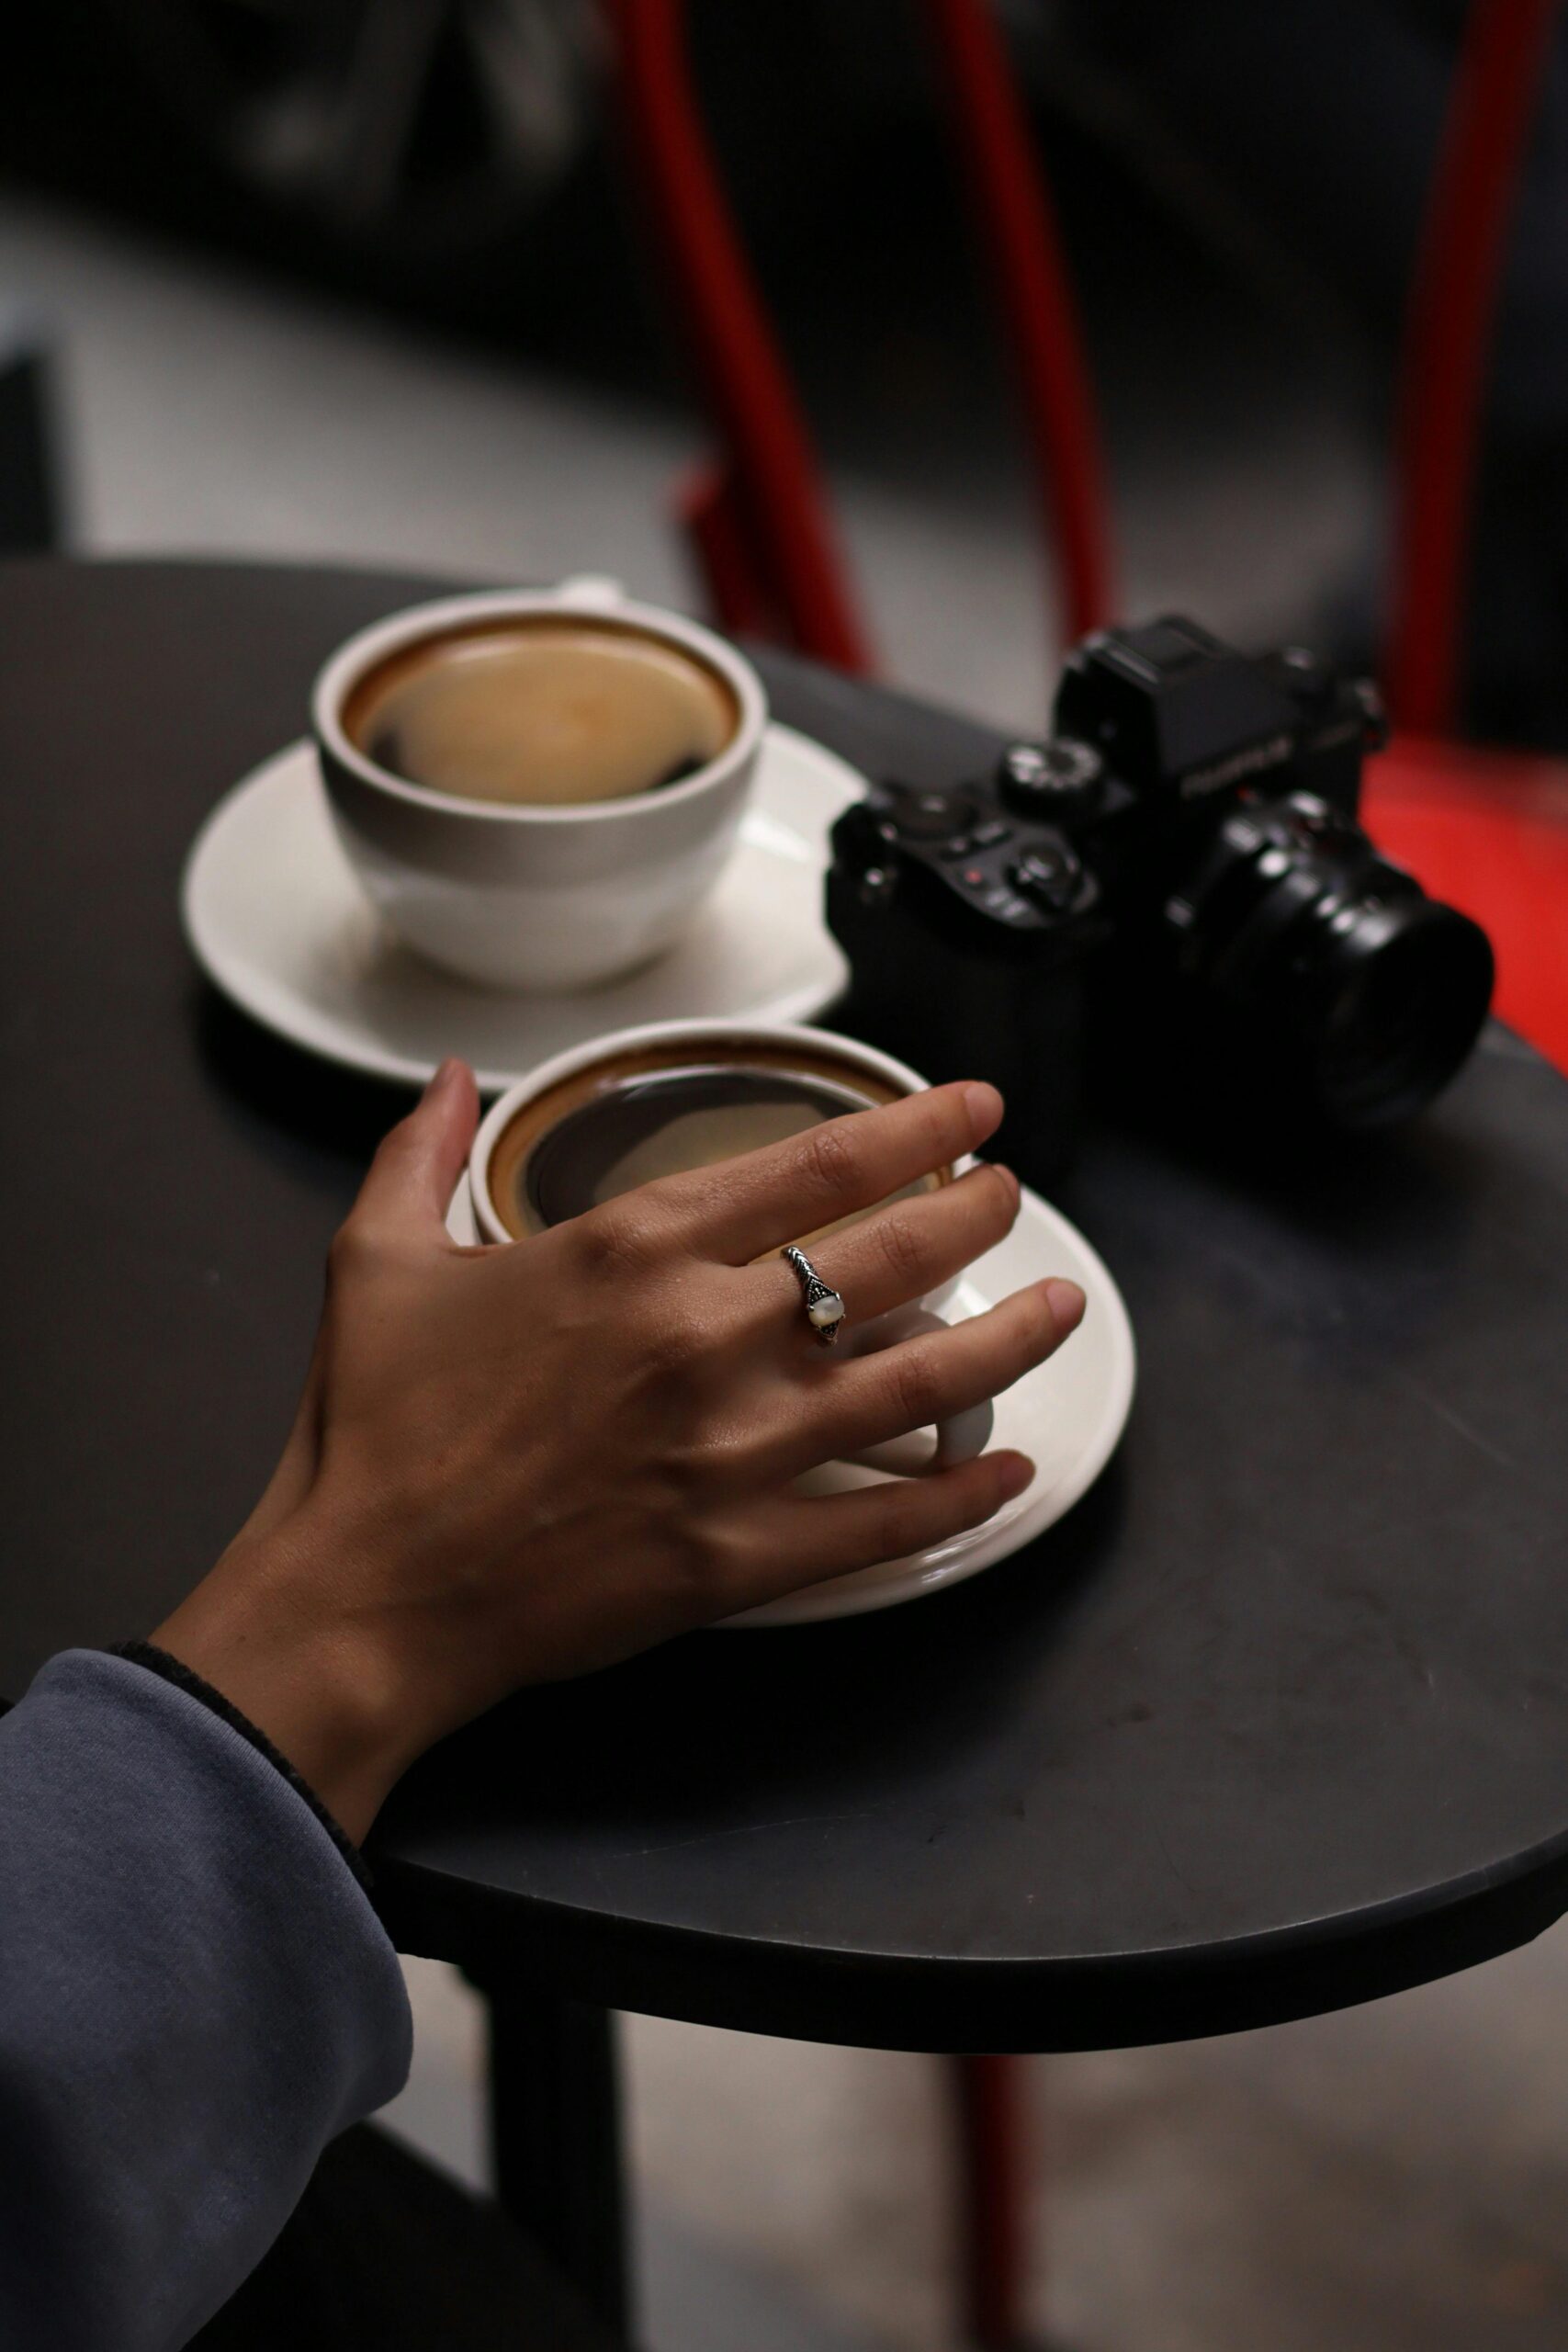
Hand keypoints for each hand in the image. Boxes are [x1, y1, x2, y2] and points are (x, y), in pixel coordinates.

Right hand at [155, 1060, 1084, 1838]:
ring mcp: (736, 1449)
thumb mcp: (380, 1260)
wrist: (368, 1590)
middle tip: (1012, 1198)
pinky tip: (1007, 1471)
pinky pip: (886, 1521)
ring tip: (1061, 1305)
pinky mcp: (741, 1552)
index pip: (818, 1162)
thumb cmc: (375, 1431)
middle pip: (894, 1254)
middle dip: (977, 1215)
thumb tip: (453, 1078)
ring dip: (1010, 1338)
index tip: (970, 1113)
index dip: (917, 1128)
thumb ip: (424, 1152)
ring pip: (922, 1378)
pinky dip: (960, 1495)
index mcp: (633, 1250)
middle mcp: (706, 1336)